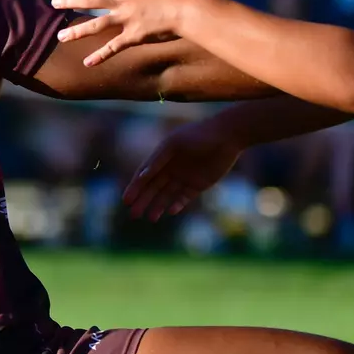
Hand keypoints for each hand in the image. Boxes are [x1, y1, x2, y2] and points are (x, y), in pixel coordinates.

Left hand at [52, 0, 195, 66]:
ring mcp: (127, 18)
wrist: (191, 9)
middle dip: (70, 1)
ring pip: (96, 25)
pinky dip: (100, 56)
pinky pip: (113, 47)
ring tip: (60, 36)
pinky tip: (86, 63)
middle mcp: (123, 0)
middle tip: (53, 2)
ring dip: (77, 31)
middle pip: (91, 0)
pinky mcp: (134, 35)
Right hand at [122, 116, 245, 221]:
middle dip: (143, 201)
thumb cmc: (199, 135)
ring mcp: (184, 177)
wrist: (228, 136)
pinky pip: (184, 198)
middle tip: (133, 215)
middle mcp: (171, 168)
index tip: (126, 200)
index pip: (144, 176)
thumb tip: (140, 176)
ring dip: (157, 206)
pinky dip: (177, 205)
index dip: (134, 188)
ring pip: (166, 196)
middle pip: (153, 188)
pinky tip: (170, 211)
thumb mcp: (174, 144)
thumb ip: (157, 160)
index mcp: (162, 157)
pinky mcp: (198, 185)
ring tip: (151, 218)